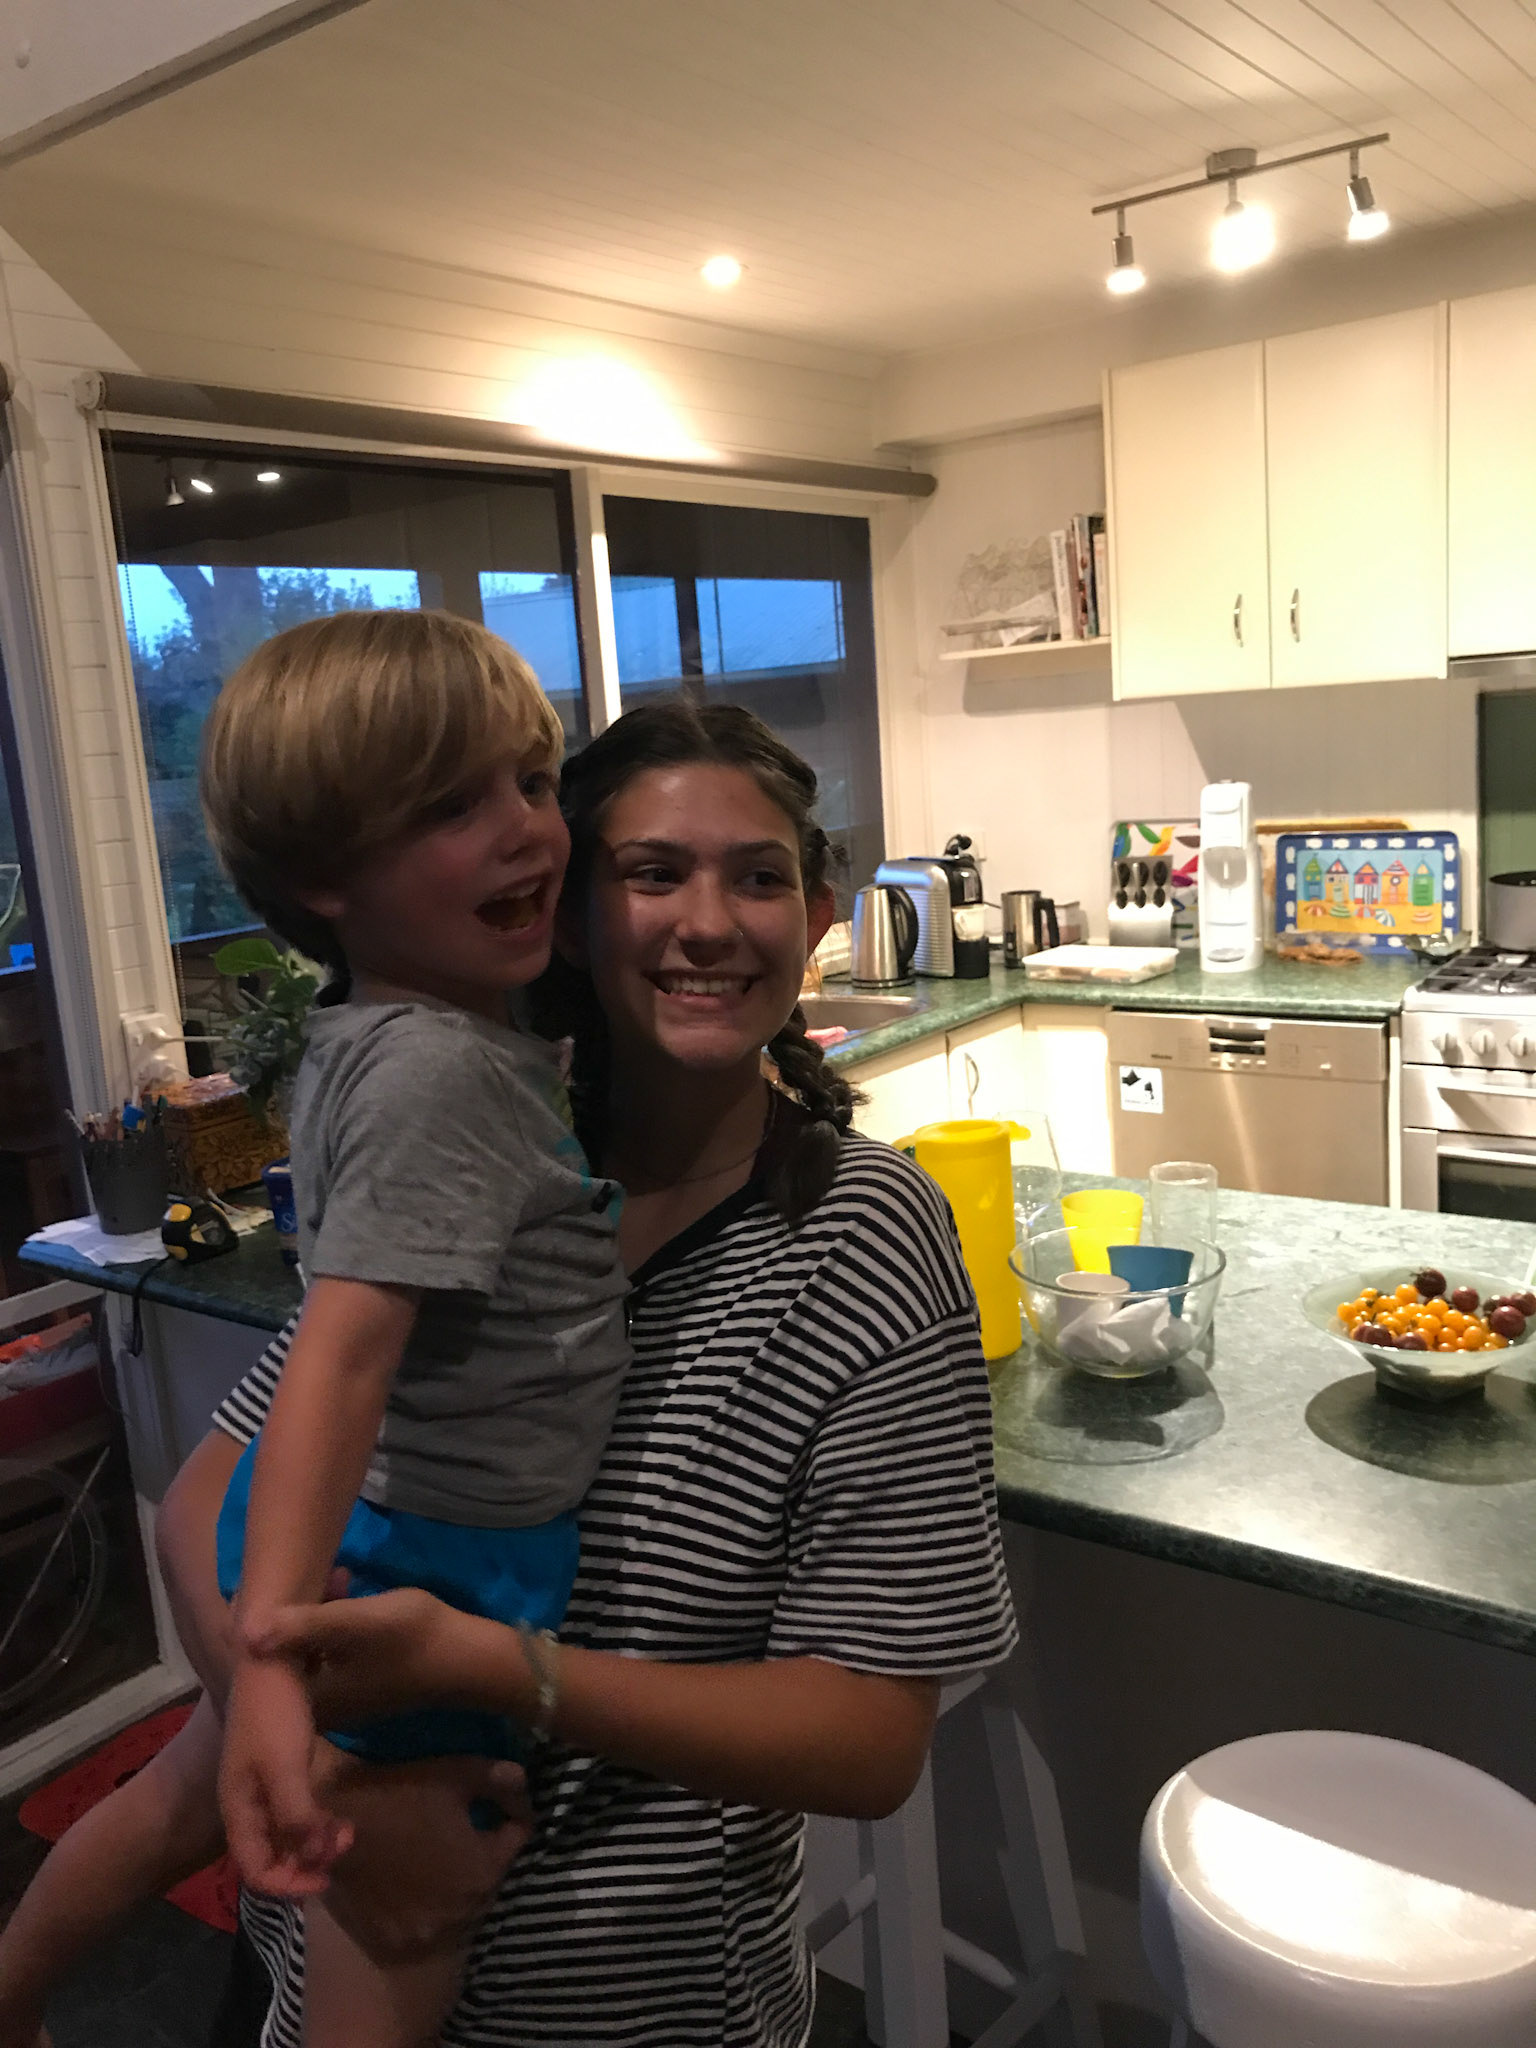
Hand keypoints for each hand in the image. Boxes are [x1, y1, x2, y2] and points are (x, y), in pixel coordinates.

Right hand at [218, 1655, 351, 1894]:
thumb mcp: (285, 1766)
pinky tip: (336, 1814)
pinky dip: (315, 1821)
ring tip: (347, 1832)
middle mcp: (245, 1803)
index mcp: (238, 1808)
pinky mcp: (277, 1768)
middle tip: (345, 1845)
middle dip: (307, 1862)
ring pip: (284, 1835)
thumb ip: (295, 1814)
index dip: (289, 1885)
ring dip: (314, 1842)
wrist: (272, 1658)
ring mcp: (260, 1785)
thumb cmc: (274, 1713)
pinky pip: (294, 1811)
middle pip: (270, 1857)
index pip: (255, 1871)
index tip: (327, 1880)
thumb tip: (312, 1858)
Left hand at [251, 1588, 521, 1727]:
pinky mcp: (354, 1690)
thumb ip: (306, 1625)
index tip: (257, 1584)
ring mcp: (337, 1703)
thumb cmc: (413, 1638)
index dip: (254, 1620)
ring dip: (309, 1617)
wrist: (469, 1659)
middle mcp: (315, 1711)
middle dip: (285, 1615)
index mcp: (308, 1703)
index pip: (260, 1664)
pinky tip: (343, 1594)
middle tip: (299, 1574)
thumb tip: (246, 1629)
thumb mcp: (357, 1623)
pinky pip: (321, 1657)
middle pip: (278, 1660)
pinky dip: (325, 1628)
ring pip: (301, 1655)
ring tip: (330, 1577)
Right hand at [315, 1743, 533, 1964]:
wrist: (329, 1828)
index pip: (519, 1837)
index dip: (512, 1812)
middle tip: (470, 1824)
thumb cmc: (397, 1795)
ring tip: (441, 1852)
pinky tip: (414, 1877)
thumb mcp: (454, 1773)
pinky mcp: (398, 1939)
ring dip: (458, 1878)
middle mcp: (464, 1909)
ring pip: (461, 1900)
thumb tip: (523, 1781)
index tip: (499, 1798)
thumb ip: (496, 1778)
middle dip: (486, 1848)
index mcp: (484, 1869)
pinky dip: (427, 1901)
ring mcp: (429, 1930)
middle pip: (490, 1873)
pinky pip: (427, 1919)